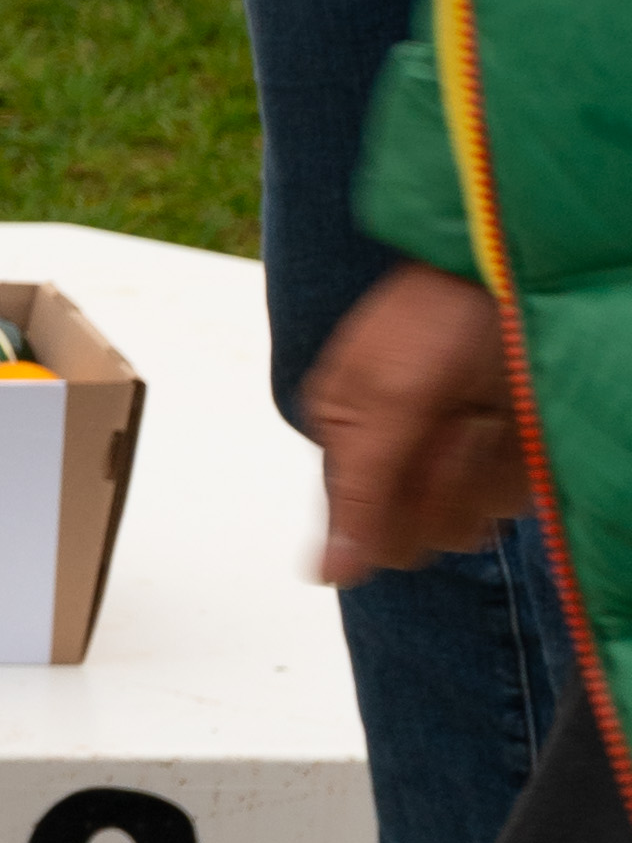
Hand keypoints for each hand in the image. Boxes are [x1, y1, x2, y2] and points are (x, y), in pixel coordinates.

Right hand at [305, 259, 531, 582]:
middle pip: (416, 538)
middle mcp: (398, 460)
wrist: (517, 268)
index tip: (416, 451)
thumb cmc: (439, 312)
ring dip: (483, 470)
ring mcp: (454, 463)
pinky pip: (507, 506)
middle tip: (454, 422)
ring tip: (486, 410)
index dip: (396, 507)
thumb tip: (326, 573)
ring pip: (466, 527)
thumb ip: (359, 490)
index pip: (363, 534)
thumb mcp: (385, 395)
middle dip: (441, 485)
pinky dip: (516, 466)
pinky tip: (511, 418)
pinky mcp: (504, 463)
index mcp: (349, 441)